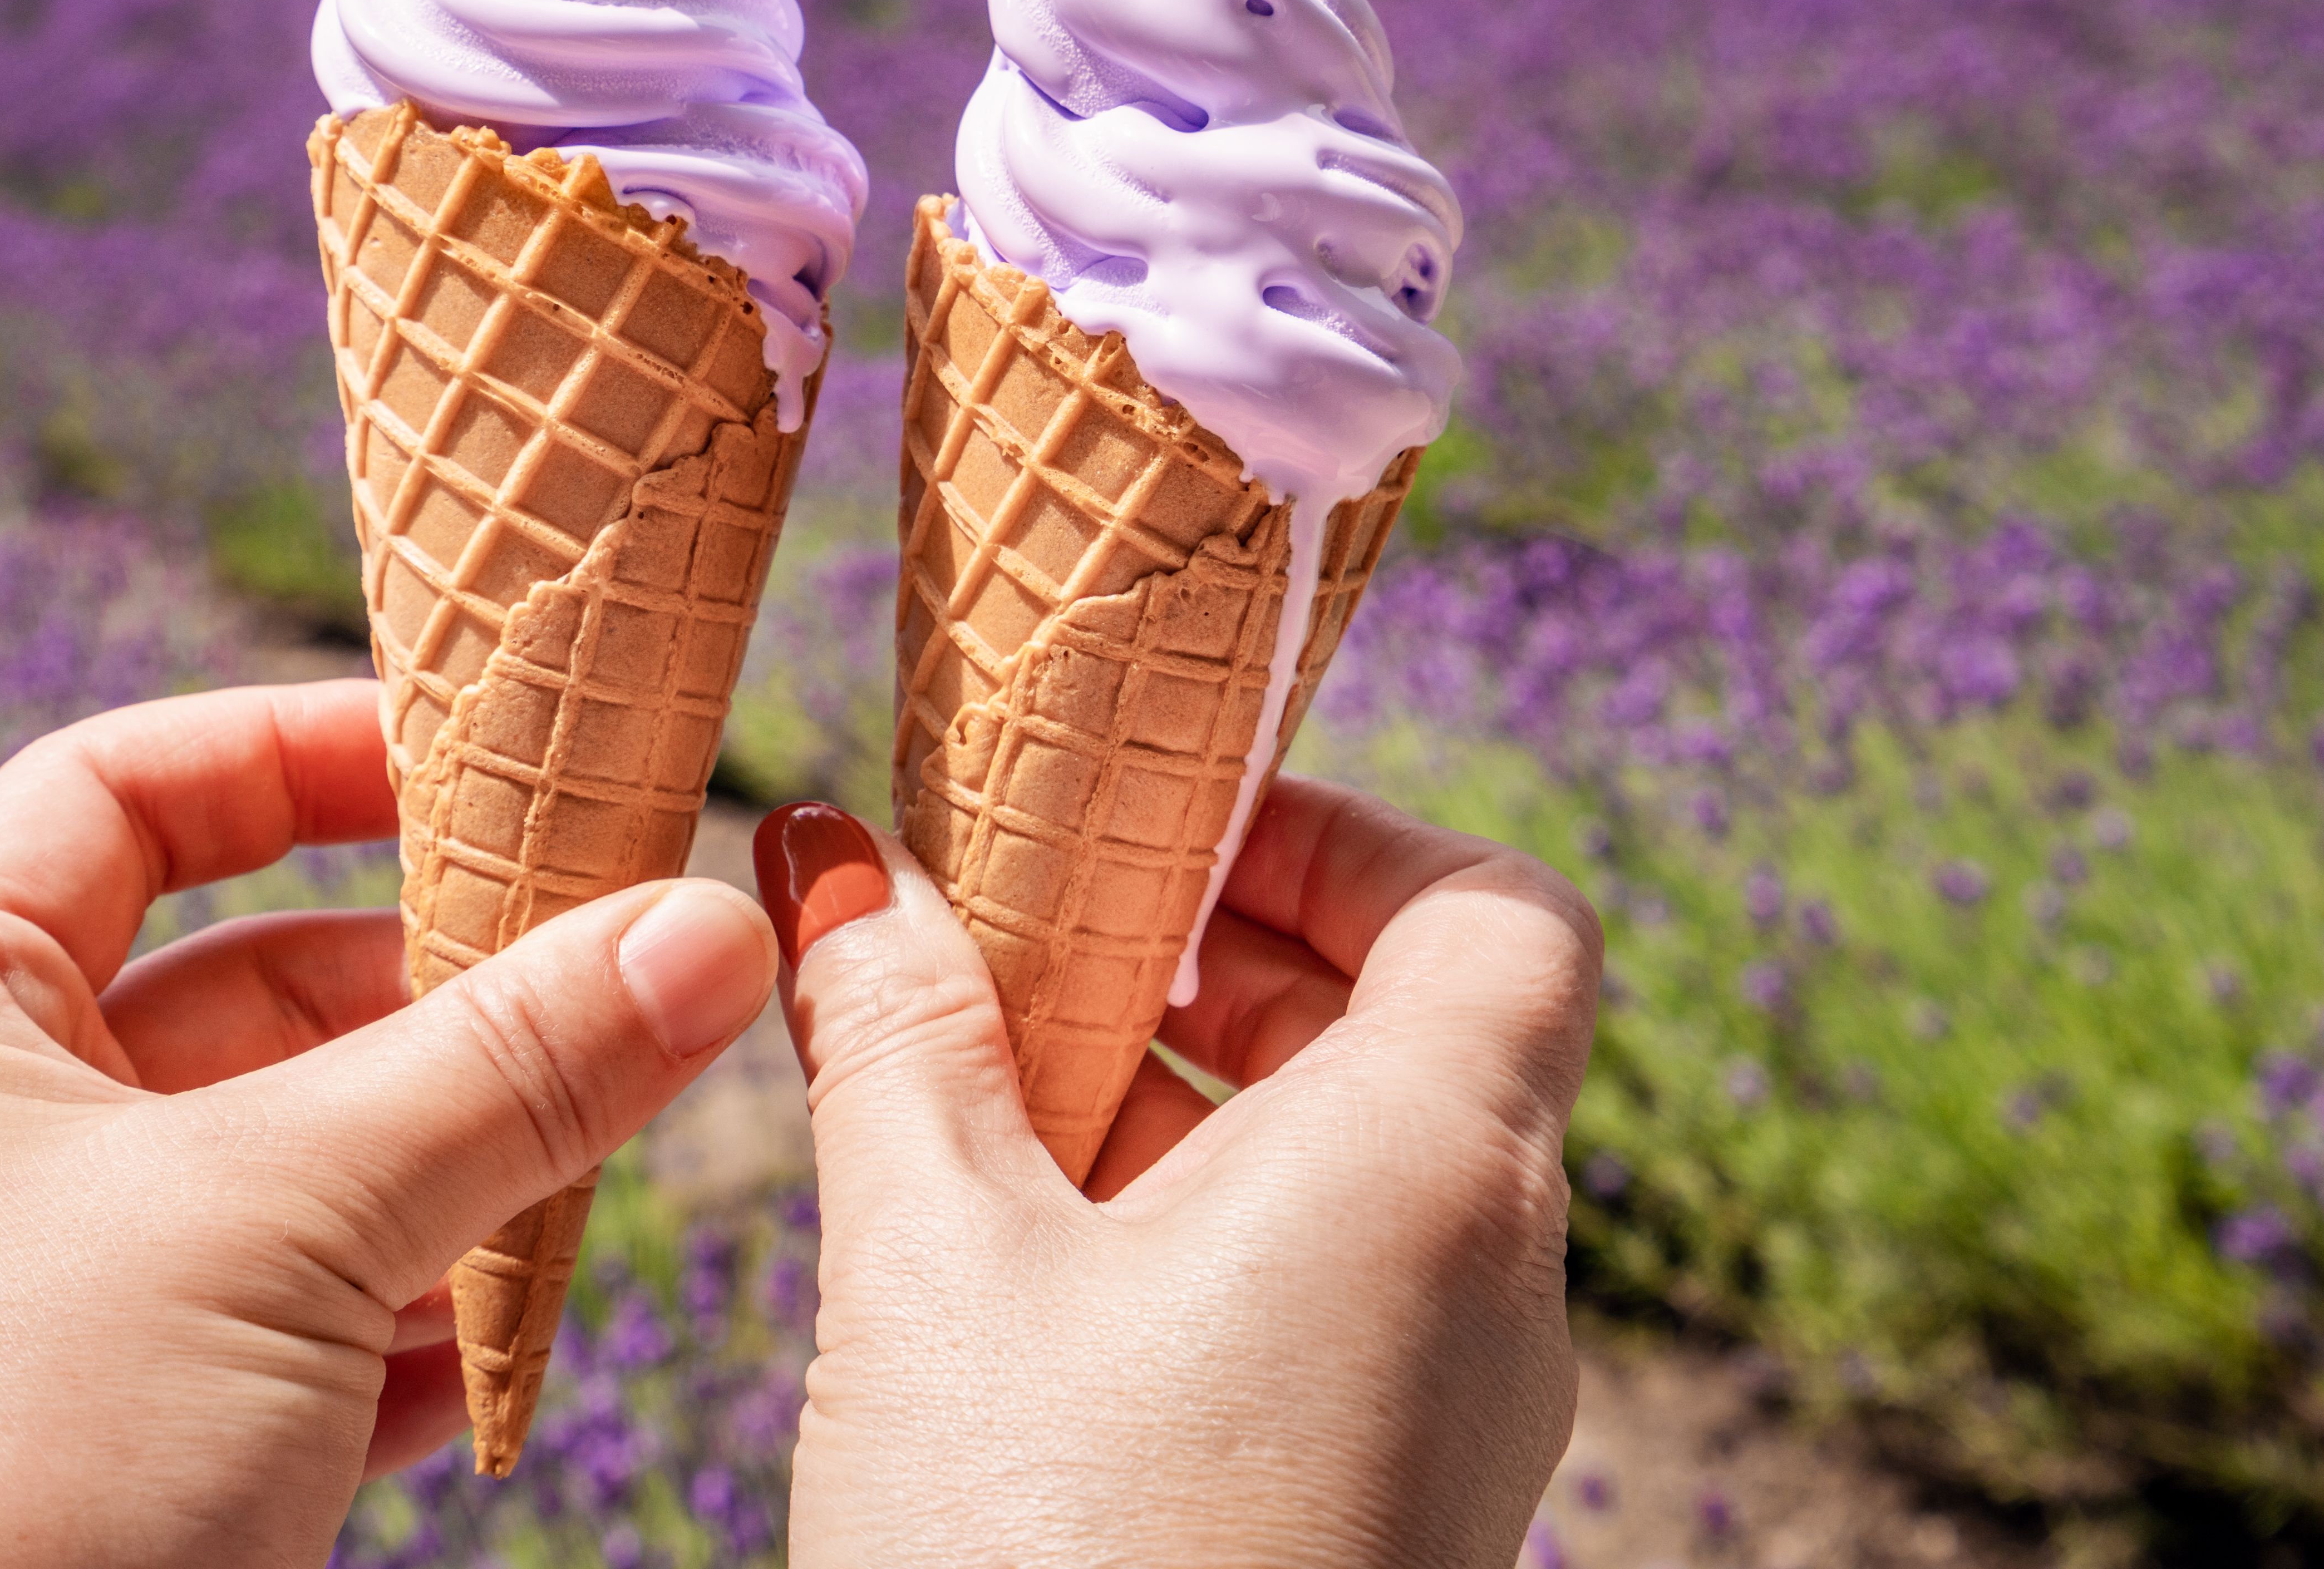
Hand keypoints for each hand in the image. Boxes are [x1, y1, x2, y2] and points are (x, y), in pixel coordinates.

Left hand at [0, 681, 778, 1568]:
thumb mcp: (278, 1223)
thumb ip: (503, 1071)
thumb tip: (710, 928)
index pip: (114, 798)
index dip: (287, 751)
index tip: (472, 756)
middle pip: (238, 988)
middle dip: (430, 986)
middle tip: (615, 970)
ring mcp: (48, 1311)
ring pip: (290, 1177)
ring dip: (450, 1168)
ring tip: (602, 1154)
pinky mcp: (116, 1462)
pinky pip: (296, 1344)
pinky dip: (414, 1331)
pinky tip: (512, 1344)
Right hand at [756, 779, 1600, 1568]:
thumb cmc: (1049, 1561)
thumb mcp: (937, 1262)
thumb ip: (894, 1035)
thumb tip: (829, 856)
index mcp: (1430, 1167)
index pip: (1494, 906)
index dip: (1337, 830)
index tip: (1159, 828)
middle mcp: (1494, 1277)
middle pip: (1417, 1020)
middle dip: (1215, 951)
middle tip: (1030, 934)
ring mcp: (1456, 1403)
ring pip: (1361, 1164)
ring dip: (1184, 1092)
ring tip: (986, 1088)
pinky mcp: (1394, 1498)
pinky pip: (1336, 1290)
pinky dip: (1200, 1221)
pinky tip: (1022, 1255)